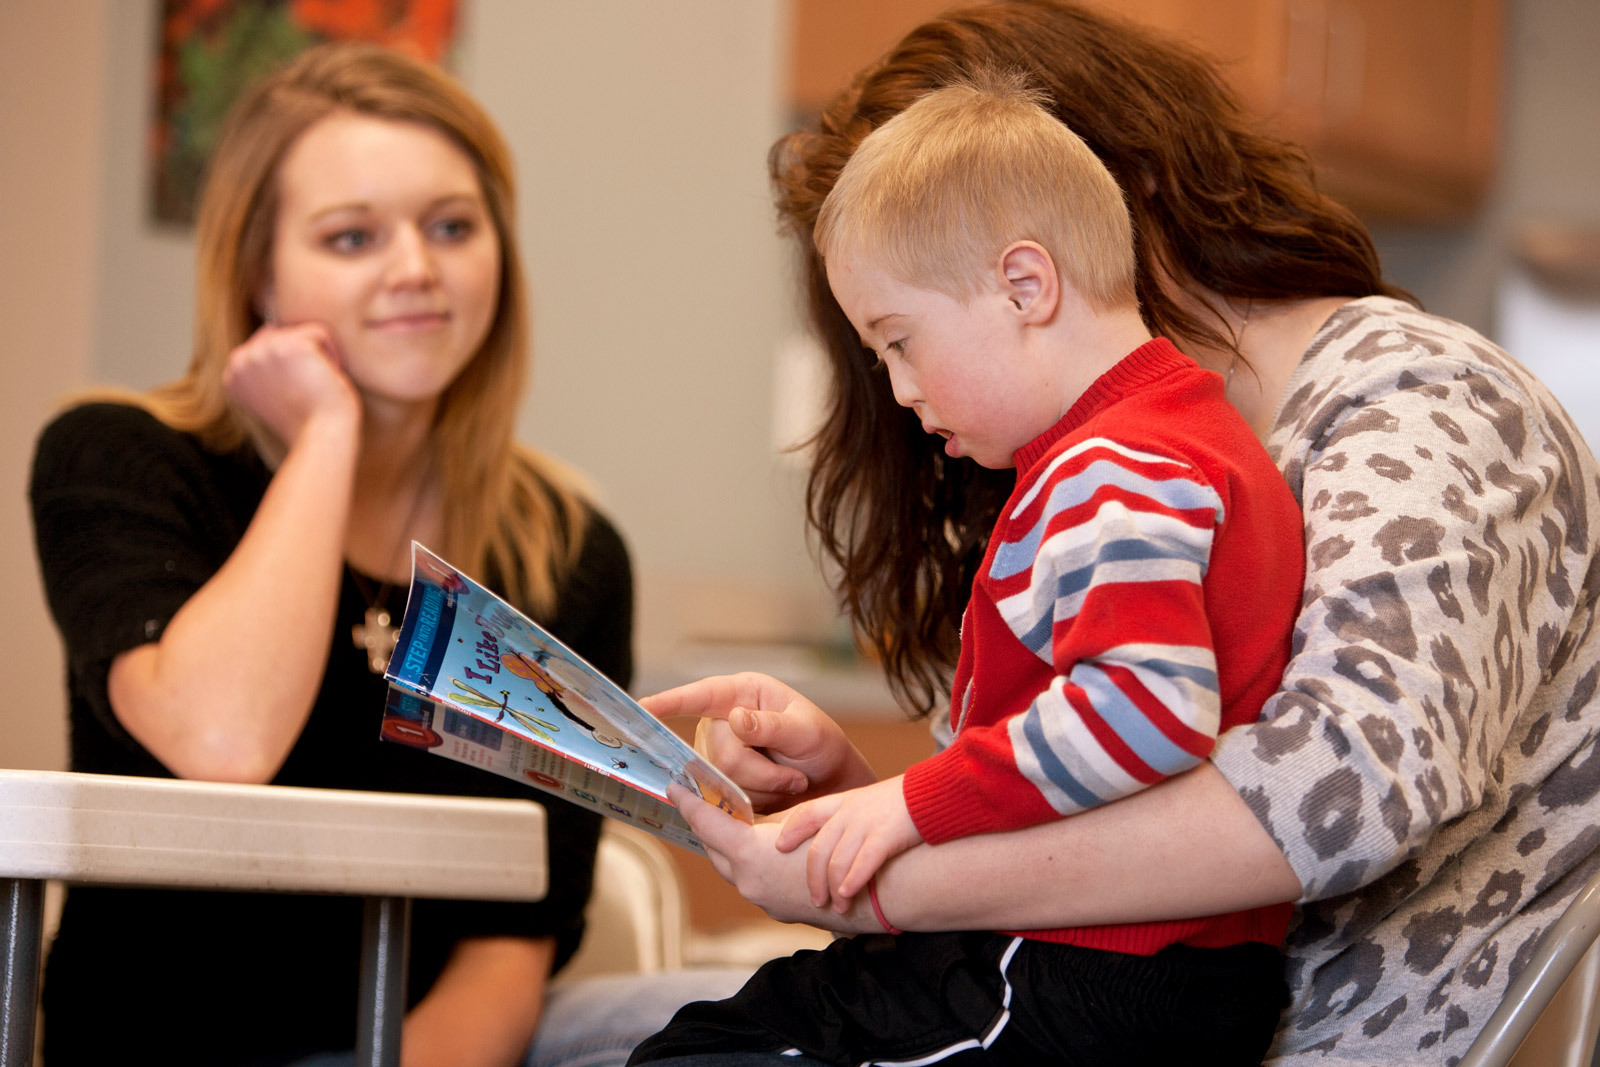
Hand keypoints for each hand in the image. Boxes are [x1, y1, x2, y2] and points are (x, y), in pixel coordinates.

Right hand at [222, 322, 359, 449]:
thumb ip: (263, 366)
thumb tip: (269, 327)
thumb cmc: (306, 421)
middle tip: (307, 392)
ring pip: (301, 332)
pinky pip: (320, 332)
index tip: (294, 396)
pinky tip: (325, 379)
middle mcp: (241, 360)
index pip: (267, 344)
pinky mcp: (290, 346)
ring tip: (315, 386)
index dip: (291, 367)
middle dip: (303, 360)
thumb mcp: (272, 394)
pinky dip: (332, 355)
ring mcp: (262, 351)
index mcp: (232, 374)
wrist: (321, 438)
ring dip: (318, 357)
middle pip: (283, 334)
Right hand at [641, 672, 876, 811]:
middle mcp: (722, 720)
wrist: (830, 784)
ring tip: (791, 782)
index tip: (643, 708)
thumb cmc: (822, 747)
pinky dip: (755, 802)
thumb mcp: (808, 732)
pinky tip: (777, 795)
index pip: (702, 695)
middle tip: (795, 776)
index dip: (671, 702)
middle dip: (761, 773)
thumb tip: (736, 719)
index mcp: (743, 694)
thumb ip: (773, 727)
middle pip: (719, 755)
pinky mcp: (718, 782)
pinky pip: (724, 799)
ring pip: (720, 781)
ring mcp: (717, 753)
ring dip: (762, 788)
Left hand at [669, 783, 875, 931]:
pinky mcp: (778, 910)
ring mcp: (763, 900)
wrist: (875, 890)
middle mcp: (749, 882)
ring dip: (729, 847)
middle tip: (702, 802)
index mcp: (750, 854)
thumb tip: (749, 815)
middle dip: (708, 826)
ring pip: (733, 868)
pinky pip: (754, 881)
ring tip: (730, 824)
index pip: (707, 825)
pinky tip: (763, 851)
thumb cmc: (845, 845)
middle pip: (715, 849)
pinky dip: (751, 864)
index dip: (688, 803)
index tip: (674, 788)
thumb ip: (770, 818)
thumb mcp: (805, 818)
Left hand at [776, 775, 921, 910]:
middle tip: (816, 900)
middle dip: (813, 878)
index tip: (779, 847)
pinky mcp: (886, 835)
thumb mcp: (869, 802)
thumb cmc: (906, 801)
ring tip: (839, 907)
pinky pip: (862, 862)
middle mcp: (850, 812)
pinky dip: (852, 881)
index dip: (790, 830)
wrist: (937, 791)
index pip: (807, 813)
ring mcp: (866, 823)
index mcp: (844, 802)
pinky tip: (849, 894)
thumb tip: (837, 843)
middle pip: (818, 848)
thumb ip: (850, 818)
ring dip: (834, 888)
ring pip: (837, 860)